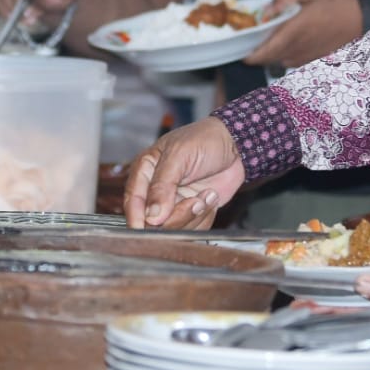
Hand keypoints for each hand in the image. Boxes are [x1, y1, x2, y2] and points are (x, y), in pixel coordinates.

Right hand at [124, 119, 245, 228]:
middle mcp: (156, 190)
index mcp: (145, 171)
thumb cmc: (205, 140)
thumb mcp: (180, 156)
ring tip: (207, 194)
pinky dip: (205, 217)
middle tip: (196, 202)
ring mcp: (174, 203)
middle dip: (177, 216)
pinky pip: (193, 229)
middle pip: (153, 221)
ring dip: (195, 215)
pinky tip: (211, 197)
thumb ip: (162, 186)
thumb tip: (150, 216)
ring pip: (175, 228)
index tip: (145, 229)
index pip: (133, 200)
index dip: (136, 218)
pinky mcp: (191, 212)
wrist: (236, 145)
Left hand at [244, 0, 362, 68]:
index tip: (239, 44)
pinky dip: (282, 52)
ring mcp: (305, 58)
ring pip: (276, 61)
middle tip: (252, 35)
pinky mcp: (312, 61)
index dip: (247, 53)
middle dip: (255, 50)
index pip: (263, 53)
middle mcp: (297, 50)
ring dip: (269, 51)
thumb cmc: (335, 1)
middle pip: (266, 60)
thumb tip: (266, 10)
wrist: (363, 18)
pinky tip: (288, 38)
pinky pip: (289, 60)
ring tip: (270, 35)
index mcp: (294, 32)